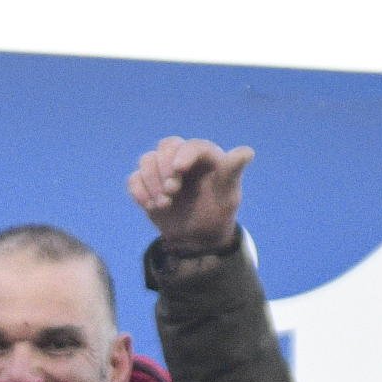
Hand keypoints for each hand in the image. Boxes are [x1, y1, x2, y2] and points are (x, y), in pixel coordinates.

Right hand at [127, 137, 252, 256]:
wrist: (200, 236)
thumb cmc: (219, 211)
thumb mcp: (229, 194)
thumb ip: (232, 172)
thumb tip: (247, 153)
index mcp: (204, 155)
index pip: (192, 146)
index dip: (184, 154)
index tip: (179, 170)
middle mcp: (181, 157)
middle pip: (165, 147)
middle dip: (165, 168)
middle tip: (172, 192)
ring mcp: (162, 170)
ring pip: (146, 160)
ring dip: (151, 182)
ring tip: (164, 204)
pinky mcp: (147, 185)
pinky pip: (134, 180)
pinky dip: (140, 192)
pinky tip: (152, 206)